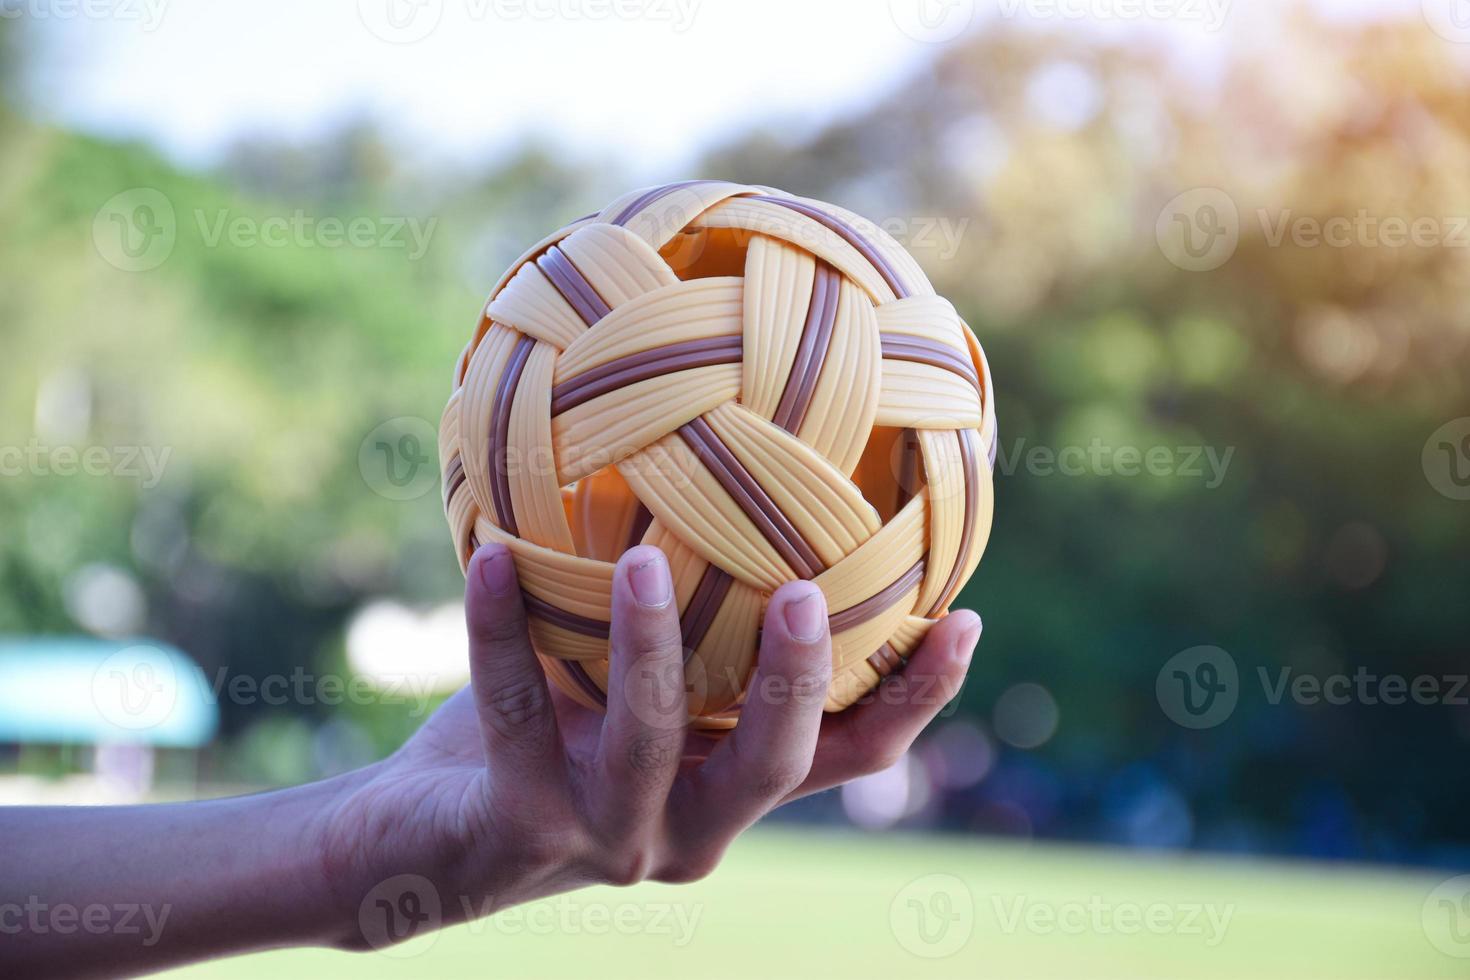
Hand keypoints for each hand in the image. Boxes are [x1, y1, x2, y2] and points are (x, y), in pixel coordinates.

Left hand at [316, 542, 980, 947]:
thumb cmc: (544, 732)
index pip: (852, 755)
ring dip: (649, 648)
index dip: (916, 700)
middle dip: (797, 678)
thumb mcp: (629, 679)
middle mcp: (691, 829)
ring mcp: (608, 838)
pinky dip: (499, 633)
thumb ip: (685, 621)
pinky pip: (515, 716)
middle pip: (775, 765)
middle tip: (802, 590)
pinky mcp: (521, 830)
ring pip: (650, 744)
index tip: (964, 619)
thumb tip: (728, 469)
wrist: (423, 835)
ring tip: (640, 561)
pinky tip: (493, 560)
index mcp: (732, 787)